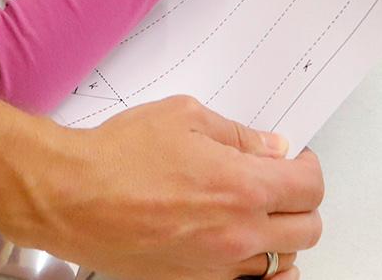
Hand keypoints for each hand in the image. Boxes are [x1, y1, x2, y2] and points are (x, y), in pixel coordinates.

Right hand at [6, 98, 323, 279]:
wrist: (72, 196)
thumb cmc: (118, 157)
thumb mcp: (184, 117)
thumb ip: (237, 135)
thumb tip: (269, 148)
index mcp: (243, 187)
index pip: (309, 187)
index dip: (308, 169)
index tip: (297, 162)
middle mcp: (239, 234)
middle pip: (307, 229)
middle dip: (301, 202)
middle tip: (283, 186)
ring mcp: (218, 267)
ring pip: (283, 265)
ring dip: (281, 238)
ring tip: (262, 217)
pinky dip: (257, 270)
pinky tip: (244, 250)